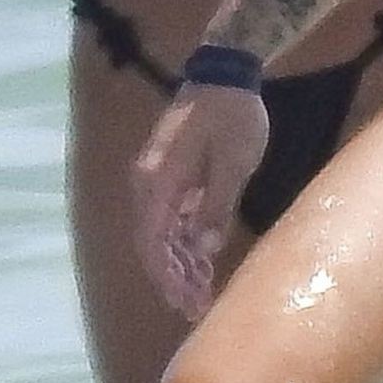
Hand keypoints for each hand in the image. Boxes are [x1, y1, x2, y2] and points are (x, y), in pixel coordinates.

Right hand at [132, 83, 270, 320]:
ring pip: (162, 233)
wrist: (226, 71)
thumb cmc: (233, 114)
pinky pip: (172, 217)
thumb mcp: (233, 161)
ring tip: (201, 296)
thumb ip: (216, 206)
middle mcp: (149, 183)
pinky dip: (184, 242)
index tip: (186, 304)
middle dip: (173, 279)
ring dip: (179, 264)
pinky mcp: (172, 174)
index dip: (167, 278)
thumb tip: (203, 251)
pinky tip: (201, 263)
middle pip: (153, 243)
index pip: (153, 242)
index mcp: (158, 181)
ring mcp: (158, 178)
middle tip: (196, 311)